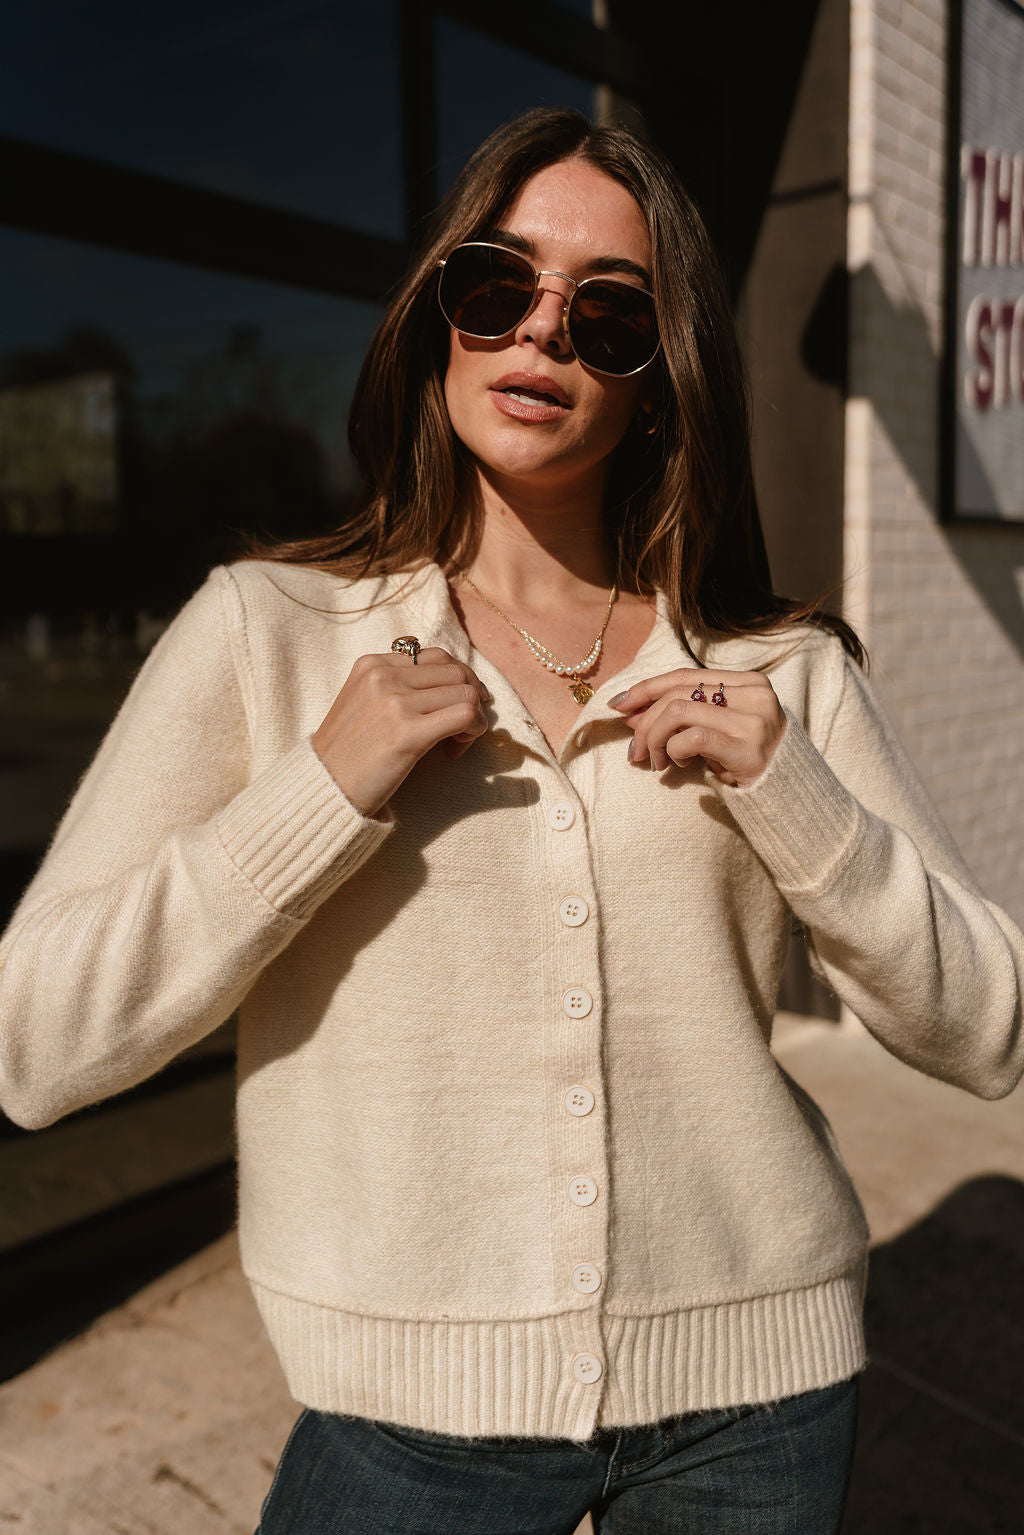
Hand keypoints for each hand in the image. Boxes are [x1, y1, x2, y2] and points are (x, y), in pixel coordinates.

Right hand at [312, 648, 489, 816]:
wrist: (324, 787)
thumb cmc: (348, 751)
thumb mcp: (362, 701)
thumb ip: (396, 685)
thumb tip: (448, 683)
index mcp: (372, 664)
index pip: (437, 657)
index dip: (457, 680)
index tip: (456, 705)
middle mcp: (383, 676)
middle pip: (456, 672)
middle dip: (472, 696)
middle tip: (464, 726)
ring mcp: (395, 702)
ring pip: (466, 692)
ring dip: (475, 717)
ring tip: (458, 741)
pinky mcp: (408, 732)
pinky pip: (465, 715)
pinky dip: (474, 730)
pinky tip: (457, 749)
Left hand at [610, 670, 785, 787]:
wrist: (789, 796)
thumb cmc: (746, 760)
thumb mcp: (716, 730)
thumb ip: (681, 716)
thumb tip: (630, 711)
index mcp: (749, 682)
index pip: (685, 675)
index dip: (647, 687)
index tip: (619, 705)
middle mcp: (754, 694)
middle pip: (677, 694)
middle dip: (645, 722)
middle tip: (635, 751)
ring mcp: (753, 720)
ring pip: (678, 712)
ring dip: (655, 739)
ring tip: (657, 761)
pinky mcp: (748, 748)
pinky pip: (691, 738)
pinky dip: (674, 750)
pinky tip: (678, 765)